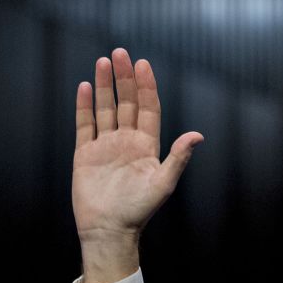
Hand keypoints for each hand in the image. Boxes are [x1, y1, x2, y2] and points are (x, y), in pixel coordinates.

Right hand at [72, 48, 202, 282]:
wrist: (110, 229)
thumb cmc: (139, 210)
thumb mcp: (163, 183)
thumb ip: (178, 157)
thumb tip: (199, 136)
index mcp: (147, 146)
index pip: (148, 109)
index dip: (146, 86)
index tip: (143, 64)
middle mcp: (127, 142)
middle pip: (127, 103)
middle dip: (124, 78)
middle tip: (120, 53)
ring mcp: (106, 146)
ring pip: (106, 109)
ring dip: (104, 86)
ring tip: (103, 62)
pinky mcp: (85, 154)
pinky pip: (85, 125)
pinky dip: (84, 106)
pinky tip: (84, 87)